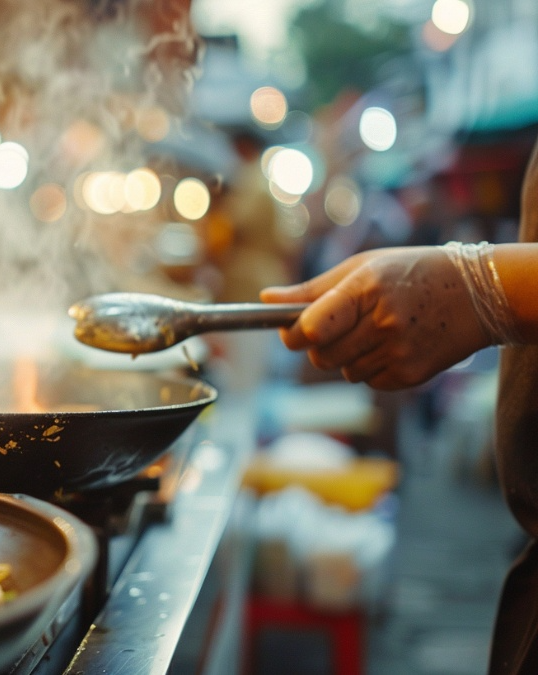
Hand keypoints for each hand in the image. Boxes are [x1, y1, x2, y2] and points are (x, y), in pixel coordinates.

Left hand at [260, 247, 491, 389]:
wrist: (478, 293)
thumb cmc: (410, 272)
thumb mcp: (362, 267)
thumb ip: (311, 290)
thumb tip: (265, 299)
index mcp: (366, 289)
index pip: (312, 327)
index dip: (293, 333)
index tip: (292, 330)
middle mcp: (383, 322)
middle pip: (320, 355)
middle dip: (318, 345)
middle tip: (337, 326)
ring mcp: (399, 352)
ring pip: (342, 370)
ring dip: (346, 356)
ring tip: (374, 329)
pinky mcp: (410, 375)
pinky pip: (367, 380)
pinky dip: (370, 367)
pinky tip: (392, 344)